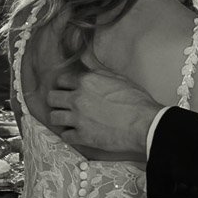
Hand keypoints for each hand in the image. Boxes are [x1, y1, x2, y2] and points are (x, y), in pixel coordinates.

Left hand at [45, 69, 161, 156]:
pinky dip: (70, 135)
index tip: (69, 90)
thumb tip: (85, 61)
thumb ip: (98, 70)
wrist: (145, 125)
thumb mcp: (118, 78)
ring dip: (61, 118)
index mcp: (86, 81)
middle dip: (57, 101)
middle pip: (52, 98)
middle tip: (65, 105)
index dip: (65, 86)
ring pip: (54, 117)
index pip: (61, 80)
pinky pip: (65, 136)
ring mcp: (78, 118)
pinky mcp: (82, 137)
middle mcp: (78, 98)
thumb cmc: (137, 101)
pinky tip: (78, 133)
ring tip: (70, 119)